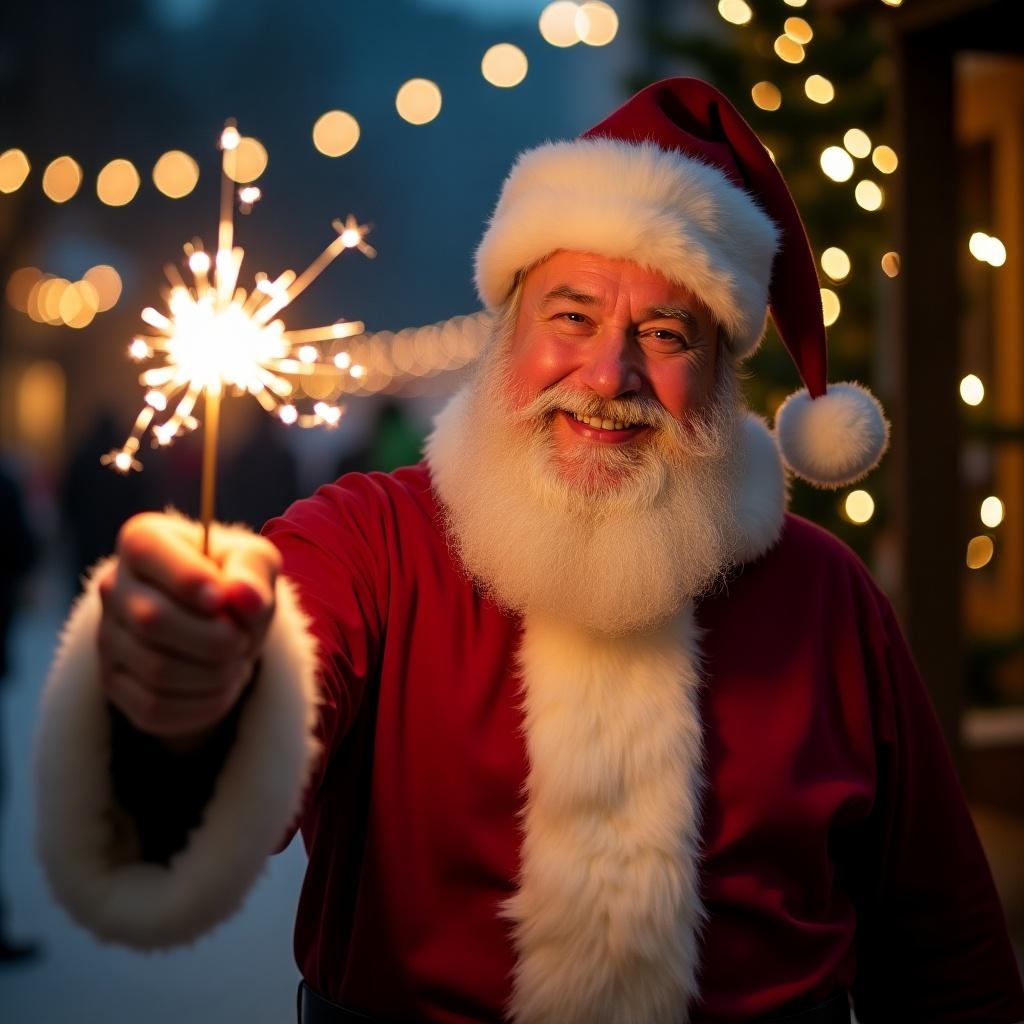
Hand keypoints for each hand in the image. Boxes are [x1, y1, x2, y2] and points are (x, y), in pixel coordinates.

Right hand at [97, 512, 281, 745]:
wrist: (217, 619)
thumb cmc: (233, 579)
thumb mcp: (254, 562)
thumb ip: (253, 572)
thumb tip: (245, 596)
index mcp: (143, 541)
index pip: (147, 551)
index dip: (188, 578)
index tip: (222, 599)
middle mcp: (114, 586)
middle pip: (152, 620)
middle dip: (215, 638)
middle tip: (242, 639)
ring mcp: (108, 638)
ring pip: (157, 670)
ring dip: (215, 674)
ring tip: (237, 661)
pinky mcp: (115, 683)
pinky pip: (155, 707)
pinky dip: (204, 703)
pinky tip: (223, 686)